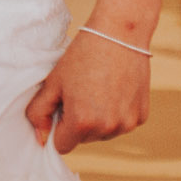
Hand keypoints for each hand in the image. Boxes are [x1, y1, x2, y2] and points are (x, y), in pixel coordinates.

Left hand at [25, 29, 150, 152]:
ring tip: (96, 89)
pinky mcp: (141, 117)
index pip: (62, 144)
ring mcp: (127, 124)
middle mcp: (107, 128)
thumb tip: (40, 138)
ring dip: (97, 119)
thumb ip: (39, 112)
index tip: (61, 106)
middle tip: (79, 91)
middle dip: (77, 121)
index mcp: (82, 122)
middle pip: (83, 139)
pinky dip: (115, 113)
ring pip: (103, 133)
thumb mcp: (53, 82)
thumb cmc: (82, 56)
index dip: (58, 126)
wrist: (118, 36)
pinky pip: (121, 124)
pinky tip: (113, 90)